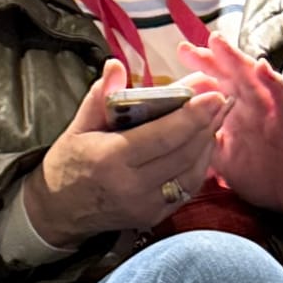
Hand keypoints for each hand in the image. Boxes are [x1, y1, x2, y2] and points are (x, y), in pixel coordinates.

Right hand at [24, 59, 228, 248]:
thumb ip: (100, 97)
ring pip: (191, 173)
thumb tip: (116, 66)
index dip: (192, 115)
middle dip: (208, 124)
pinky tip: (203, 144)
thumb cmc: (68, 164)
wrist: (59, 212)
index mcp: (112, 160)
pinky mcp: (154, 217)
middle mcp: (132, 186)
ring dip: (208, 143)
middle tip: (223, 99)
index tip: (213, 95)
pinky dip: (199, 165)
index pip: (163, 136)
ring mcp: (146, 205)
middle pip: (184, 153)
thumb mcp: (78, 126)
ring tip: (217, 117)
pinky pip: (186, 189)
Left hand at [194, 35, 282, 239]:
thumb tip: (172, 129)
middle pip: (231, 74)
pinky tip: (262, 68)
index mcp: (235, 112)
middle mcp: (253, 105)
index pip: (216, 83)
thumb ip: (202, 141)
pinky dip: (275, 82)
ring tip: (219, 44)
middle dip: (210, 59)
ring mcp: (272, 110)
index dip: (200, 69)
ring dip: (237, 60)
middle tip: (188, 48)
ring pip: (254, 78)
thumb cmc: (260, 176)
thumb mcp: (222, 159)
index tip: (182, 54)